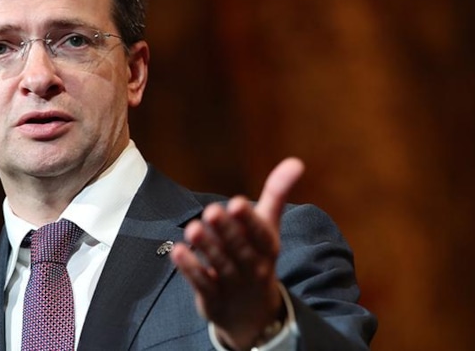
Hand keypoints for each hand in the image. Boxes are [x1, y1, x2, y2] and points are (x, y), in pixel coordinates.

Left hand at [170, 157, 304, 349]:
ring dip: (206, 247)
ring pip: (220, 265)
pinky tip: (177, 251)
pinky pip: (203, 284)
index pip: (261, 234)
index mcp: (268, 247)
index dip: (249, 220)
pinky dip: (191, 269)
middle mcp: (253, 267)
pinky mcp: (213, 299)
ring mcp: (233, 285)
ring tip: (192, 228)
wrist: (253, 314)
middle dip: (226, 230)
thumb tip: (297, 161)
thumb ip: (277, 193)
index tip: (237, 202)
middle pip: (239, 248)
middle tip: (212, 210)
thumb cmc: (258, 256)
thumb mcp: (269, 227)